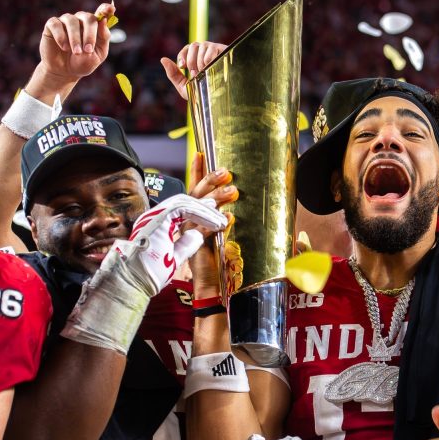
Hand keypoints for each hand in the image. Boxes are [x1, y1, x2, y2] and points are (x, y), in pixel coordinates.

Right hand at [40, 2, 114, 83]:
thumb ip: (103, 37)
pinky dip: (61, 36)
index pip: (101, 13)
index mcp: (94, 26)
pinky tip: (64, 47)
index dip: (106, 9)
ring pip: (71, 21)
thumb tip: (103, 21)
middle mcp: (80, 20)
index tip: (111, 8)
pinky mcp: (52, 25)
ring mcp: (66, 21)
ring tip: (77, 53)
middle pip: (88, 17)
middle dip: (89, 35)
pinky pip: (56, 24)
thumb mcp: (98, 54)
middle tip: (88, 50)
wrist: (65, 72)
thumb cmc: (83, 62)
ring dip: (75, 38)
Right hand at [61, 195, 225, 352]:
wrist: (134, 282)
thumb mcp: (174, 257)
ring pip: (184, 201)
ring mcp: (154, 216)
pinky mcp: (157, 219)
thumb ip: (185, 244)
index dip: (199, 210)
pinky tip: (214, 222)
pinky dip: (201, 214)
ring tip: (221, 218)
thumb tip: (197, 233)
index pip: (180, 210)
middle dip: (205, 201)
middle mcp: (154, 217)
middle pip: (184, 201)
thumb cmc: (149, 275)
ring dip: (206, 209)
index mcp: (157, 225)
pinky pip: (183, 208)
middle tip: (224, 199)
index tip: (215, 213)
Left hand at [161, 41, 227, 99]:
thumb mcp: (185, 87)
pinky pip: (210, 51)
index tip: (182, 67)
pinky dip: (209, 61)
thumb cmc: (204, 93)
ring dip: (200, 63)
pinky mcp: (223, 50)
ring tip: (205, 73)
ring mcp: (214, 50)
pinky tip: (212, 68)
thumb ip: (173, 74)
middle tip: (195, 75)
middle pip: (193, 46)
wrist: (222, 99)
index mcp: (196, 57)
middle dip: (191, 61)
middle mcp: (205, 51)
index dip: (182, 56)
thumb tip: (162, 59)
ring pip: (201, 47)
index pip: (186, 49)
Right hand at [187, 152, 236, 295]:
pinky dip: (218, 223)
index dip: (197, 171)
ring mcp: (188, 233)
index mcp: (193, 215)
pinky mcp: (193, 246)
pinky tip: (230, 218)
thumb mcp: (227, 233)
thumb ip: (231, 219)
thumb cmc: (220, 260)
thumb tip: (250, 205)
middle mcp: (188, 220)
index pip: (195, 189)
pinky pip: (205, 230)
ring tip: (233, 191)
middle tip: (227, 172)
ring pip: (200, 209)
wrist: (212, 286)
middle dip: (211, 180)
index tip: (201, 153)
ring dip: (217, 198)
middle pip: (196, 194)